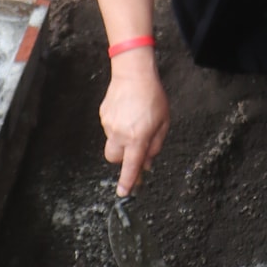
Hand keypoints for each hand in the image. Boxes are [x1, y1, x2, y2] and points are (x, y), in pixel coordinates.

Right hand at [100, 55, 169, 195]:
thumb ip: (155, 145)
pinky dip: (118, 126)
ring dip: (122, 140)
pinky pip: (110, 127)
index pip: (131, 166)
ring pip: (112, 142)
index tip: (124, 193)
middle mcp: (120, 134)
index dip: (127, 182)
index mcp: (137, 138)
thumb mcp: (163, 123)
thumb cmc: (152, 96)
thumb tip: (147, 162)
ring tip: (133, 121)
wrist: (133, 73)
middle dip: (123, 158)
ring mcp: (109, 124)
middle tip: (134, 147)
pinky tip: (127, 112)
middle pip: (115, 158)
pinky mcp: (103, 115)